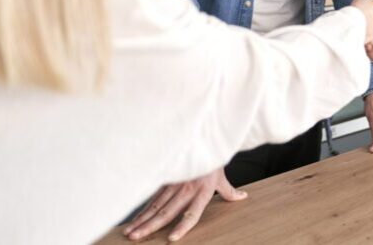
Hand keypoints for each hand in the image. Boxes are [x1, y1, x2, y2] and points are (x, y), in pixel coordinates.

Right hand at [122, 168, 245, 241]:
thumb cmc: (212, 160)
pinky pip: (152, 197)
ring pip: (155, 205)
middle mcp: (186, 189)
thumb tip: (242, 197)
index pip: (192, 212)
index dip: (183, 225)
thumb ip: (229, 191)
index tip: (172, 238)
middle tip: (136, 238)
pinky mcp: (165, 179)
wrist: (203, 138)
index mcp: (202, 191)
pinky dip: (141, 209)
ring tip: (130, 232)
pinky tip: (132, 219)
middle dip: (150, 226)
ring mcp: (173, 183)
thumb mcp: (222, 177)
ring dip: (141, 219)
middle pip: (166, 211)